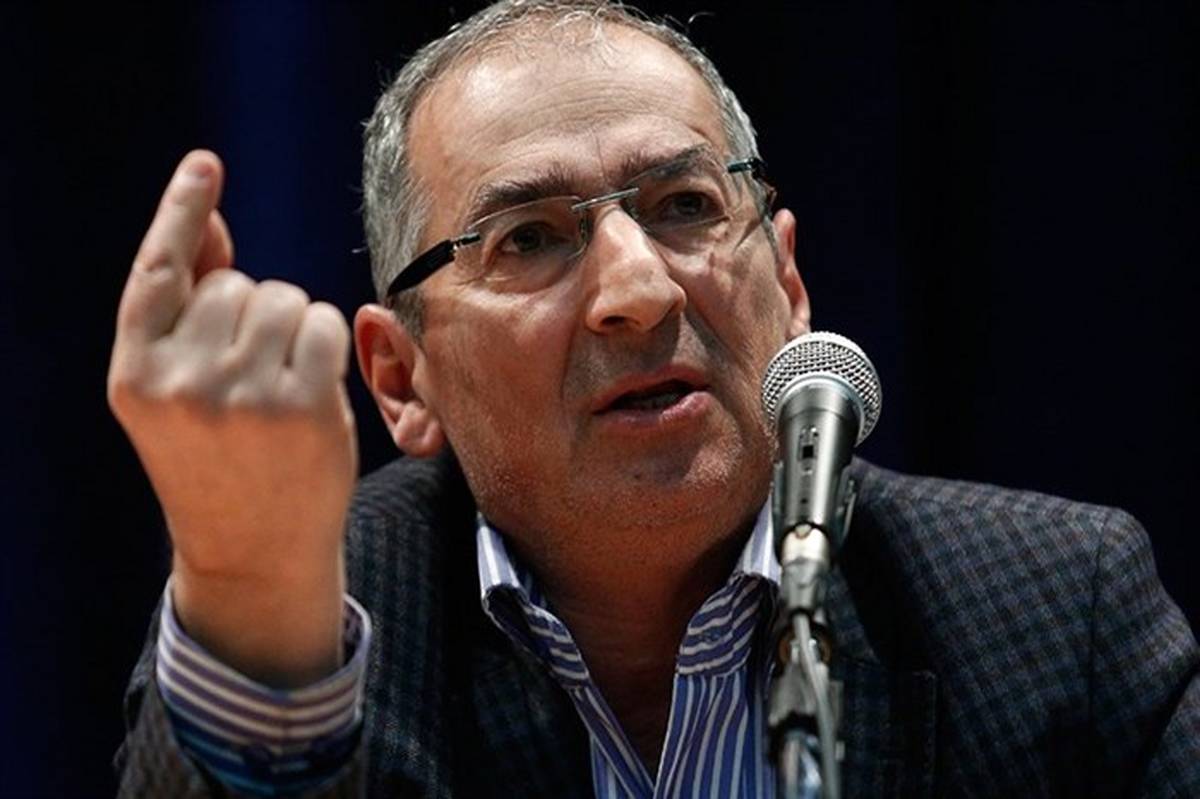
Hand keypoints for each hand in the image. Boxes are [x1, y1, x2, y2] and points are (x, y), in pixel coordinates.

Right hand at [108, 151, 356, 685]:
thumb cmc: (218, 460)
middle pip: (239, 284)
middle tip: (250, 379)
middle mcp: (180, 379)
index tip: (204, 166)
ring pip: (285, 299)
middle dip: (255, 312)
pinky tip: (313, 388)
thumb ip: (188, 309)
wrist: (253, 552)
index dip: (182, 212)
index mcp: (134, 373)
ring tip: (277, 388)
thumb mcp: (177, 390)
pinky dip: (326, 343)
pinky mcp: (302, 406)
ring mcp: (242, 393)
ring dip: (294, 328)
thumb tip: (208, 224)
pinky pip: (324, 324)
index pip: (158, 272)